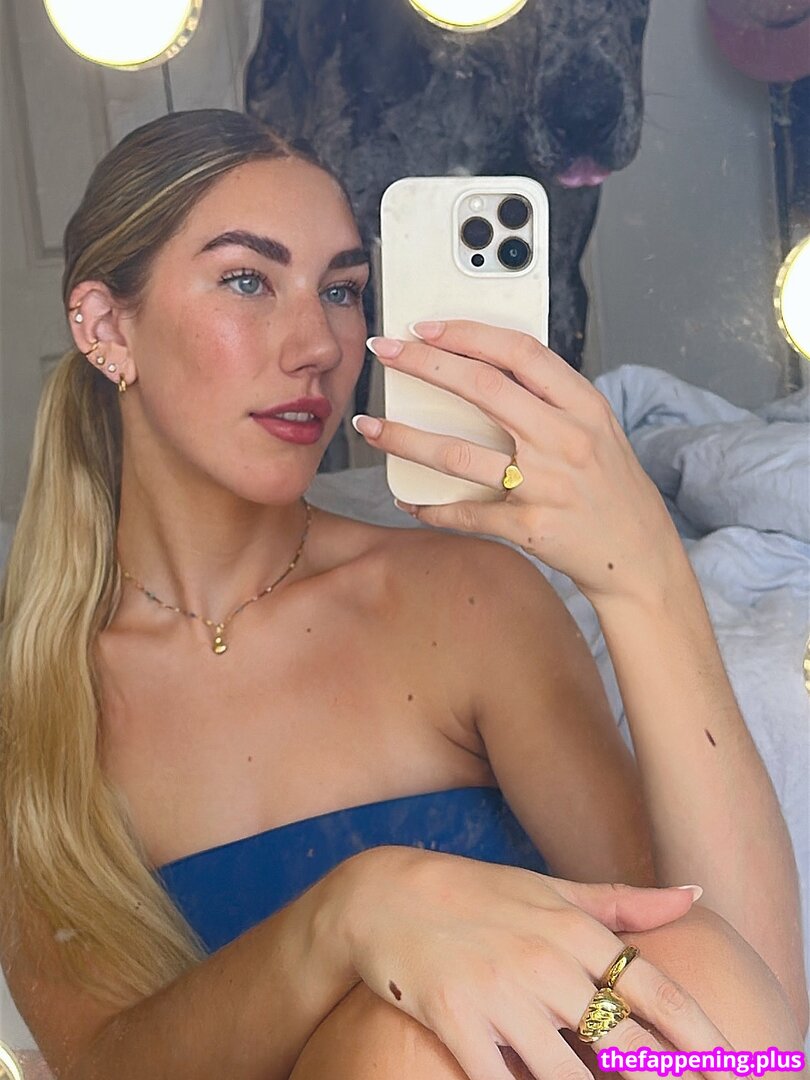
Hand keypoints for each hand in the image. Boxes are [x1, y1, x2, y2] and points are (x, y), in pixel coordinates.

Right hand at [336, 846, 729, 1079]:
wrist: (382, 896)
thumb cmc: (474, 893)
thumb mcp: (548, 888)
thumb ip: (620, 901)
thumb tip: (694, 894)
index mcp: (572, 928)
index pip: (657, 991)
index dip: (703, 1039)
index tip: (736, 1070)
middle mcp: (544, 960)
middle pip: (626, 1045)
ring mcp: (499, 993)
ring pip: (568, 1078)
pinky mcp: (455, 1021)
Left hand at [355, 320, 680, 604]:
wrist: (639, 558)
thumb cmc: (614, 490)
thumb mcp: (599, 430)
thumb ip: (552, 399)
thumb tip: (489, 367)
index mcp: (584, 406)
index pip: (520, 352)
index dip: (468, 333)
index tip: (427, 327)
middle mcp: (565, 440)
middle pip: (481, 388)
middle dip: (423, 364)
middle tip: (384, 353)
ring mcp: (545, 486)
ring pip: (457, 453)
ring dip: (404, 438)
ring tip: (371, 427)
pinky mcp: (529, 528)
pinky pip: (465, 514)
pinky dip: (430, 507)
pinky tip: (409, 499)